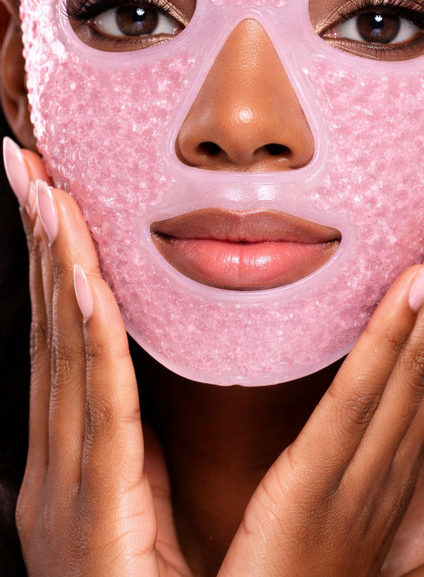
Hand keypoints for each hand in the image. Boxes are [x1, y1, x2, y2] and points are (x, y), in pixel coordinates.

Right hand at [6, 143, 191, 576]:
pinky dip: (83, 335)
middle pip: (51, 332)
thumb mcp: (136, 512)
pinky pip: (96, 405)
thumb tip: (136, 395)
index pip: (68, 340)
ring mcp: (65, 488)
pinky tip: (78, 278)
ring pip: (63, 353)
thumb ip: (131, 451)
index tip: (55, 199)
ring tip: (44, 191)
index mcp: (74, 462)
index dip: (56, 264)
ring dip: (52, 266)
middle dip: (39, 245)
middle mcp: (56, 464)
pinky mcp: (94, 512)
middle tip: (30, 167)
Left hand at [219, 162, 423, 576]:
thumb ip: (333, 427)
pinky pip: (364, 398)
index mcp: (386, 444)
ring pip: (421, 351)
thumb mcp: (316, 484)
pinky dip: (398, 337)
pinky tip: (423, 278)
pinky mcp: (317, 484)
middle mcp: (391, 447)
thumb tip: (339, 364)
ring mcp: (364, 466)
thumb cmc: (281, 569)